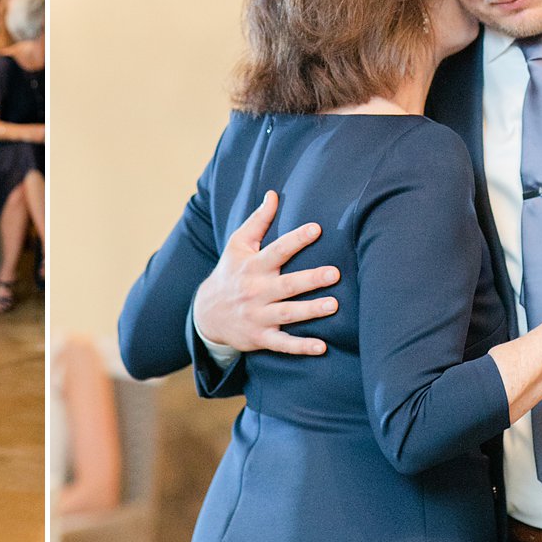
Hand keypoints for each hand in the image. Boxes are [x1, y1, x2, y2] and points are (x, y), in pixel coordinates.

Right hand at [193, 190, 338, 355]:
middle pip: (286, 285)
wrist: (207, 314)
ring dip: (310, 311)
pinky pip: (282, 344)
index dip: (296, 239)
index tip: (316, 229)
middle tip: (334, 273)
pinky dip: (301, 347)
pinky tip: (322, 347)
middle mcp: (256, 291)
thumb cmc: (230, 273)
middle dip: (310, 279)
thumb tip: (273, 194)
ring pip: (287, 313)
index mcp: (253, 266)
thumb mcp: (237, 245)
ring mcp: (258, 316)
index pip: (276, 250)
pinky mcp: (260, 337)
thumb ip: (258, 221)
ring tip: (333, 305)